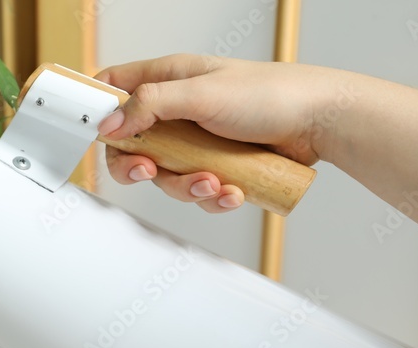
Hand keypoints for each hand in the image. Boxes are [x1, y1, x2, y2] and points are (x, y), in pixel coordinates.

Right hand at [96, 54, 335, 212]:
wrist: (320, 123)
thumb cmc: (272, 93)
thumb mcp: (202, 93)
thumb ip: (151, 105)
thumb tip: (111, 122)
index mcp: (169, 80)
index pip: (116, 89)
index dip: (99, 110)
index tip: (96, 135)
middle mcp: (178, 111)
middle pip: (133, 145)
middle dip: (139, 165)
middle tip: (150, 171)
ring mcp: (197, 142)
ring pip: (167, 175)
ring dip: (186, 186)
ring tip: (213, 182)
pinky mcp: (216, 166)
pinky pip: (198, 191)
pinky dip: (212, 197)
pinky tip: (231, 190)